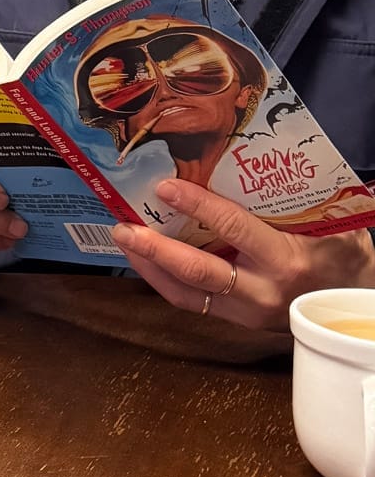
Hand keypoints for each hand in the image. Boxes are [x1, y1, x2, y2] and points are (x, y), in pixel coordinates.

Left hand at [111, 177, 374, 331]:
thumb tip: (258, 156)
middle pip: (198, 272)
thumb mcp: (327, 224)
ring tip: (125, 240)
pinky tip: (145, 260)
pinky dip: (164, 280)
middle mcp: (262, 291)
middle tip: (125, 226)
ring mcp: (246, 312)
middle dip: (156, 249)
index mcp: (286, 260)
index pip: (233, 229)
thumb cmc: (341, 255)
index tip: (166, 188)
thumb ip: (293, 199)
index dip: (198, 206)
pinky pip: (192, 302)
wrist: (354, 307)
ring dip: (150, 267)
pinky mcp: (236, 321)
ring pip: (186, 294)